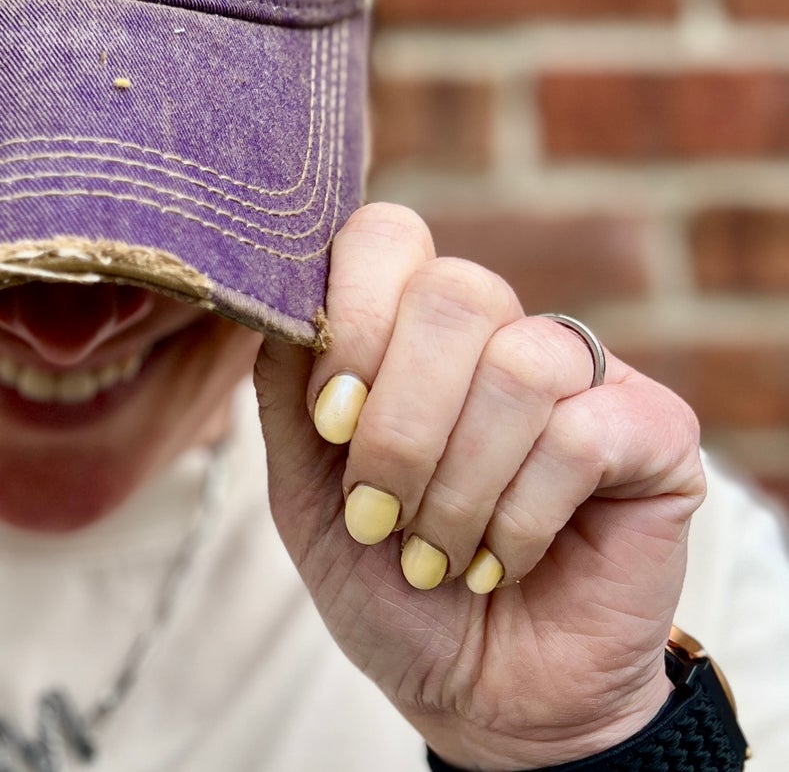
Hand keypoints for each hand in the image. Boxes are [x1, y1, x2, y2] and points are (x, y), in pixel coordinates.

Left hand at [255, 203, 704, 769]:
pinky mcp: (652, 428)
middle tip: (375, 512)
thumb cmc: (382, 578)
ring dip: (457, 485)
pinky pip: (581, 434)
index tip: (331, 420)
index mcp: (409, 320)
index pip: (386, 237)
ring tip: (433, 553)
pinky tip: (498, 563)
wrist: (476, 696)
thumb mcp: (302, 484)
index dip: (352, 317)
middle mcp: (497, 326)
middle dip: (400, 422)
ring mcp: (580, 370)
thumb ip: (288, 385)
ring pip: (518, 366)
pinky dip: (520, 518)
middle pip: (453, 292)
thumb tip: (281, 300)